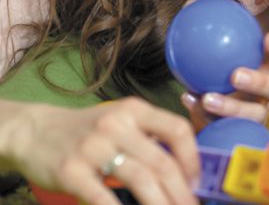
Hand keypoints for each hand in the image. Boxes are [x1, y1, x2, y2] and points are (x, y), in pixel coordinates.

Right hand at [10, 98, 198, 204]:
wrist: (35, 131)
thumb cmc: (88, 131)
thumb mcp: (121, 120)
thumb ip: (150, 135)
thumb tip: (185, 167)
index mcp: (134, 110)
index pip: (177, 130)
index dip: (193, 159)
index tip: (196, 182)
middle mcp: (116, 124)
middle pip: (162, 162)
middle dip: (181, 192)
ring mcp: (93, 147)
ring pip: (141, 179)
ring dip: (161, 203)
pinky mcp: (71, 171)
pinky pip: (104, 198)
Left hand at [181, 30, 268, 129]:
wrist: (205, 105)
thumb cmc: (217, 70)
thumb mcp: (215, 50)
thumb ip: (206, 29)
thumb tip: (190, 6)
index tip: (267, 40)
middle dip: (258, 81)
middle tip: (235, 75)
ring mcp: (258, 114)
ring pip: (253, 114)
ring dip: (231, 106)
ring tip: (208, 98)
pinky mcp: (240, 133)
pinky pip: (224, 126)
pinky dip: (203, 114)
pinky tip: (189, 100)